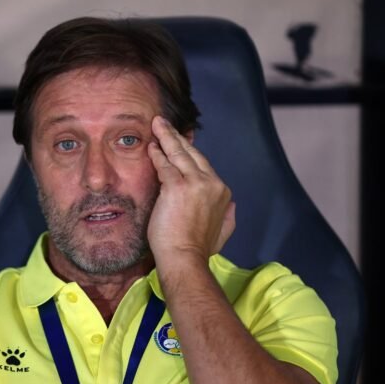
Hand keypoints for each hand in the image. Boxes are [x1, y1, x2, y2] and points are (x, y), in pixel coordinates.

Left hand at [146, 116, 235, 269]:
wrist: (186, 258)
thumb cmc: (199, 249)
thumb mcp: (223, 232)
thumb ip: (229, 216)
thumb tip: (232, 205)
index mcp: (222, 191)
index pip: (203, 165)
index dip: (190, 152)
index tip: (181, 143)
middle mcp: (211, 183)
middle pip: (192, 154)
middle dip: (177, 137)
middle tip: (165, 124)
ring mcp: (195, 183)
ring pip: (179, 154)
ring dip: (166, 137)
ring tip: (157, 125)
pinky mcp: (177, 187)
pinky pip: (165, 165)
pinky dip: (157, 154)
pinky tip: (151, 146)